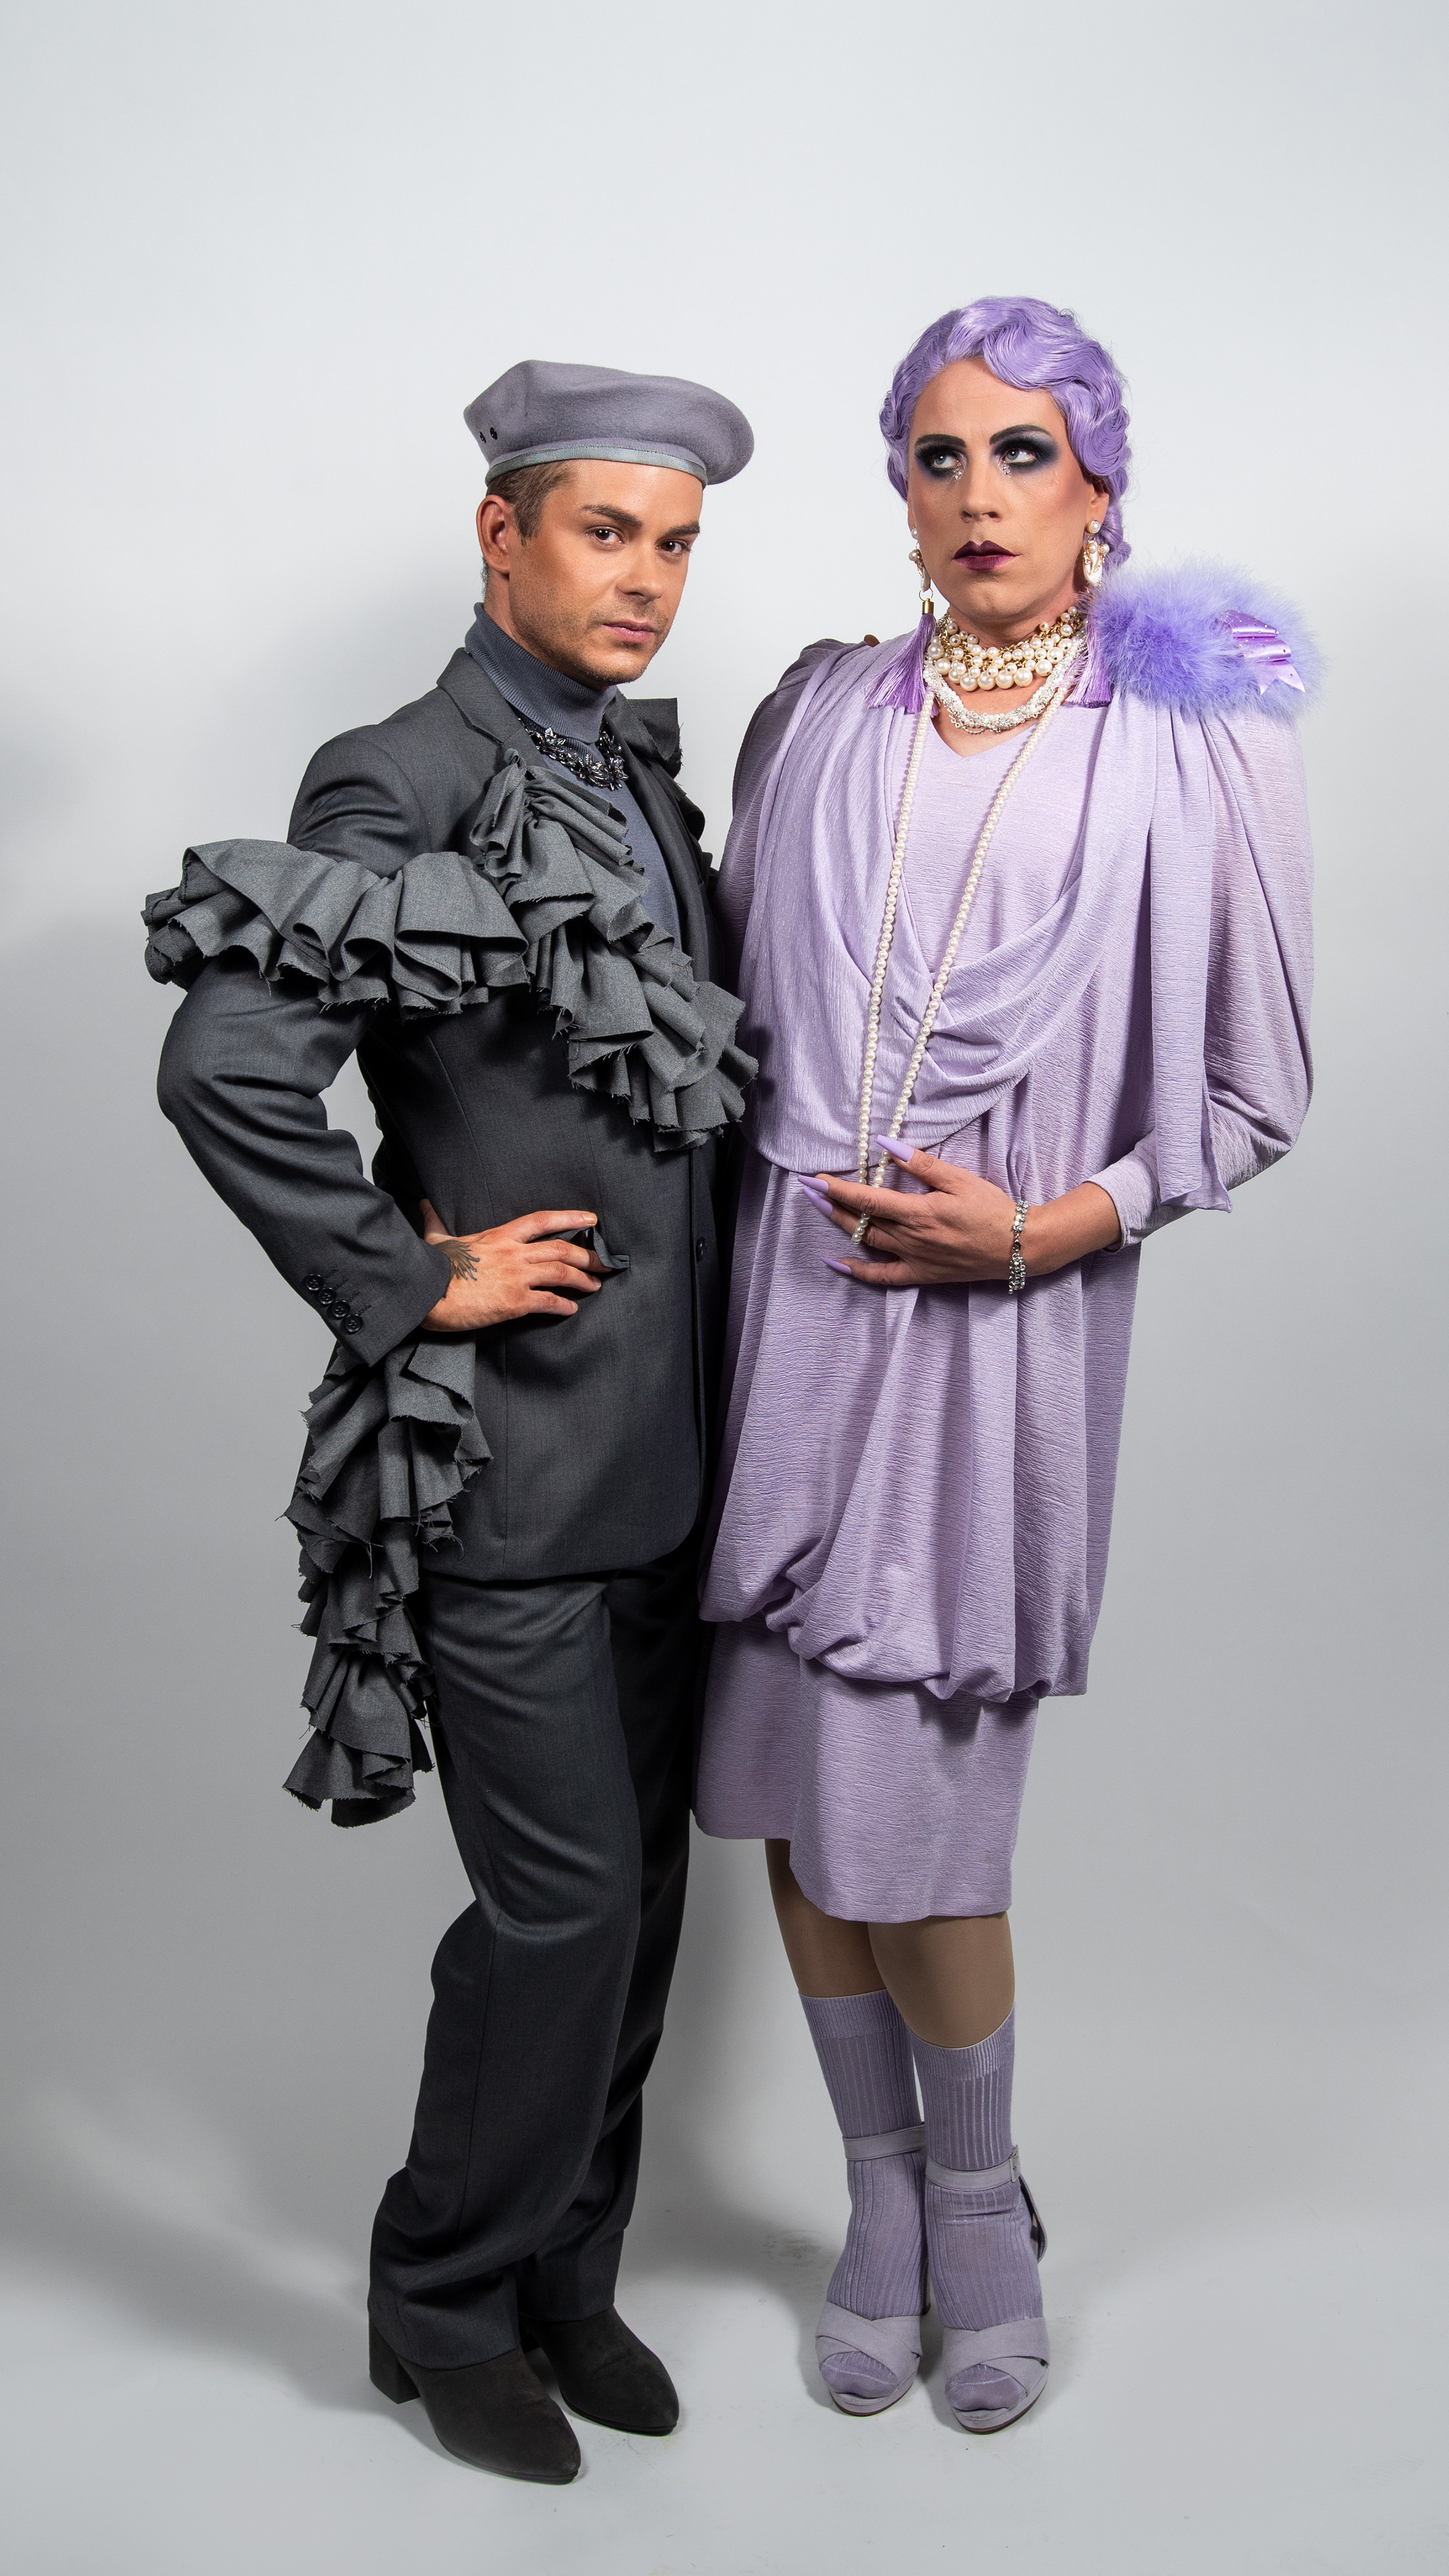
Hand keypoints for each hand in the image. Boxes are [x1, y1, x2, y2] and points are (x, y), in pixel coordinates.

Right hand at [419, 1199, 608, 1329]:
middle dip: (586, 1255)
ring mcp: (516, 1277)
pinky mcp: (514, 1302)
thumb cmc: (430, 1267)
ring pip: (560, 1273)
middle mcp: (513, 1253)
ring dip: (582, 1279)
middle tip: (604, 1262)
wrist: (425, 1292)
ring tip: (594, 1285)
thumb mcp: (435, 1239)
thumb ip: (436, 1222)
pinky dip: (563, 1305)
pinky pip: (548, 1302)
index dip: (569, 1217)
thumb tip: (425, 1205)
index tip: (591, 1219)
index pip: (542, 1221)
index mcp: (498, 1236)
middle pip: (560, 1248)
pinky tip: (571, 1309)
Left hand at [801, 1148, 1120, 1288]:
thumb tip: (886, 1144)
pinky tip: (838, 1263)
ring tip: (821, 1211)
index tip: (815, 1179)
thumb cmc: (992, 1209)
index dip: (837, 1190)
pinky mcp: (923, 1275)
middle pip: (861, 1222)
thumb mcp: (959, 1179)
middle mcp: (911, 1239)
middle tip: (808, 1190)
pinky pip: (883, 1278)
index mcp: (919, 1213)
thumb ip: (920, 1163)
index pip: (867, 1200)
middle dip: (831, 1205)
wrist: (1019, 1247)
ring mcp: (915, 1260)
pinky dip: (858, 1272)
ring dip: (841, 1227)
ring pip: (868, 1244)